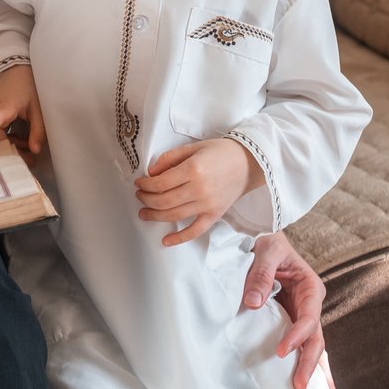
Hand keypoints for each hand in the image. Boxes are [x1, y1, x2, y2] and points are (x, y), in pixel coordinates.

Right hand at [0, 64, 44, 163]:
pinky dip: (2, 135)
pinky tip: (14, 133)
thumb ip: (38, 130)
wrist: (12, 67)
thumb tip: (35, 151)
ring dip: (7, 142)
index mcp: (0, 108)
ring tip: (25, 140)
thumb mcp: (37, 108)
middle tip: (30, 155)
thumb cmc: (26, 85)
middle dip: (12, 150)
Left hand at [135, 138, 263, 245]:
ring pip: (174, 216)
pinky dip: (179, 238)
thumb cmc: (220, 152)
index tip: (139, 183)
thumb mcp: (192, 147)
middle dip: (146, 200)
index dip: (145, 185)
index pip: (160, 183)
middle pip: (164, 201)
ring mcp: (208, 205)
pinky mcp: (215, 214)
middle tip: (139, 196)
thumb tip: (151, 172)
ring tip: (144, 213)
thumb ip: (170, 158)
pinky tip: (166, 241)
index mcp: (193, 170)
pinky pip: (195, 230)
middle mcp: (200, 190)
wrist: (249, 162)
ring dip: (155, 216)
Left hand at [244, 232, 341, 388]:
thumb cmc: (265, 239)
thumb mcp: (264, 250)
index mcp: (310, 287)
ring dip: (316, 371)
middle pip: (316, 339)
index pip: (308, 318)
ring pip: (314, 347)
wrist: (262, 234)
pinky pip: (301, 344)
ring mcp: (302, 314)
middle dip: (311, 364)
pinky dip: (307, 363)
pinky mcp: (291, 320)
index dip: (296, 336)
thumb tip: (253, 303)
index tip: (281, 351)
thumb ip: (260, 274)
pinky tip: (313, 386)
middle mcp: (310, 304)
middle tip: (300, 386)